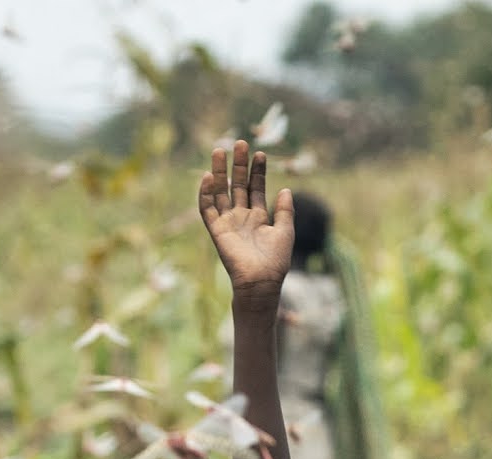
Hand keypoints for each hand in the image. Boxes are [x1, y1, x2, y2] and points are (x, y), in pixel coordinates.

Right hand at [198, 142, 294, 307]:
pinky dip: (206, 194)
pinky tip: (208, 177)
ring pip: (221, 192)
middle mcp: (242, 217)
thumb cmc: (275, 261)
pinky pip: (207, 209)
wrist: (261, 282)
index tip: (261, 153)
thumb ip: (285, 211)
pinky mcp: (217, 230)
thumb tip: (286, 189)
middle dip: (239, 165)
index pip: (256, 188)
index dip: (258, 171)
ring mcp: (228, 223)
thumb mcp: (285, 232)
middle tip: (241, 143)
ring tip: (220, 151)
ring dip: (219, 172)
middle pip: (237, 185)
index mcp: (258, 217)